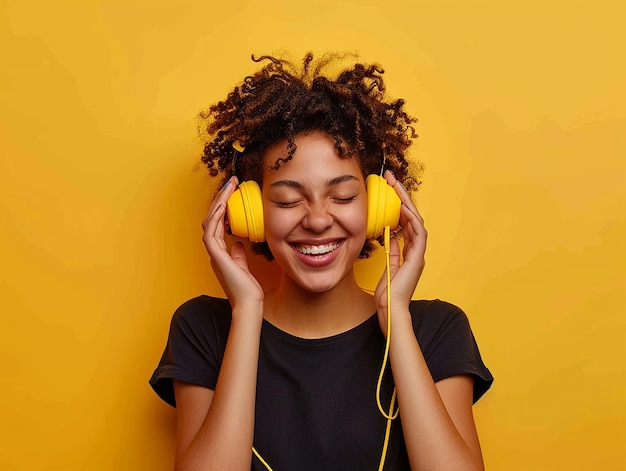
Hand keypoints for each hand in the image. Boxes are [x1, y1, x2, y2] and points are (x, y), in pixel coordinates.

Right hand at [202, 177, 263, 310]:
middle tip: (231, 182)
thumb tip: (239, 243)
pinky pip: (211, 232)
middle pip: (211, 218)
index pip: (217, 222)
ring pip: (209, 221)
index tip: (233, 192)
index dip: (223, 206)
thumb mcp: (243, 265)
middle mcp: (214, 250)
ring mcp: (214, 253)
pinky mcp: (216, 256)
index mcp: (220, 251)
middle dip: (220, 198)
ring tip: (229, 187)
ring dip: (218, 202)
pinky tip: (223, 205)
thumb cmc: (247, 288)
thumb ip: (239, 254)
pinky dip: (215, 217)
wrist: (248, 303)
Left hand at [374, 171, 426, 334]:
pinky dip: (412, 220)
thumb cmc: (387, 294)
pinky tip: (403, 208)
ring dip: (406, 202)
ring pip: (416, 221)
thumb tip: (389, 236)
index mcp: (409, 252)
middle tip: (392, 179)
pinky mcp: (417, 259)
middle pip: (412, 217)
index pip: (405, 222)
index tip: (389, 189)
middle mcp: (416, 251)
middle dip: (402, 197)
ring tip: (396, 186)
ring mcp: (418, 254)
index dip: (399, 205)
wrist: (390, 310)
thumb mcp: (388, 267)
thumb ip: (391, 251)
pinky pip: (418, 234)